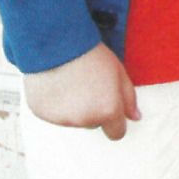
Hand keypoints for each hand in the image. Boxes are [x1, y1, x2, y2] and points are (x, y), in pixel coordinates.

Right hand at [24, 43, 140, 139]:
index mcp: (107, 110)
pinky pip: (54, 115)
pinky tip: (57, 84)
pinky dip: (57, 104)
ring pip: (74, 119)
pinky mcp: (43, 114)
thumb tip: (135, 117)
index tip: (111, 109)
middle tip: (90, 85)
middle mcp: (85, 120)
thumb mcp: (119, 72)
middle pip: (94, 124)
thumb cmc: (92, 55)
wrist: (58, 45)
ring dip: (75, 107)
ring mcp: (62, 119)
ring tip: (72, 82)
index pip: (116, 133)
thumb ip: (129, 98)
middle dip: (94, 110)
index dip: (115, 122)